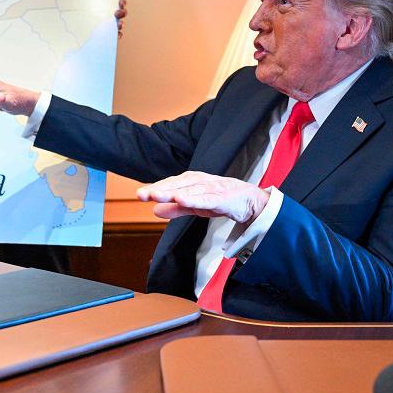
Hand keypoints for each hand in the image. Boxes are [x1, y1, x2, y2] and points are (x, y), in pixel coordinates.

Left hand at [75, 0, 126, 37]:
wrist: (79, 21)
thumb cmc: (85, 7)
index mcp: (110, 5)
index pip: (120, 3)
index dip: (122, 3)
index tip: (120, 3)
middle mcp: (113, 15)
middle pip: (122, 14)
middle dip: (122, 13)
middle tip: (117, 13)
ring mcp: (111, 25)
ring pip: (120, 25)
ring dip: (121, 25)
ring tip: (118, 25)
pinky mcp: (108, 34)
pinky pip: (115, 35)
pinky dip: (117, 35)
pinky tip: (116, 35)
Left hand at [136, 171, 269, 223]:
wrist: (252, 202)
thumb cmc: (222, 200)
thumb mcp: (195, 206)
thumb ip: (176, 209)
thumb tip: (154, 211)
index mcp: (193, 182)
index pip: (171, 184)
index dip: (156, 188)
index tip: (140, 194)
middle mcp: (201, 182)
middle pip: (177, 185)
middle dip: (159, 189)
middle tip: (142, 194)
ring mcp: (213, 188)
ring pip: (190, 190)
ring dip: (173, 192)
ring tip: (157, 196)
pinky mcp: (224, 198)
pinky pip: (207, 198)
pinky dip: (195, 199)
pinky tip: (182, 200)